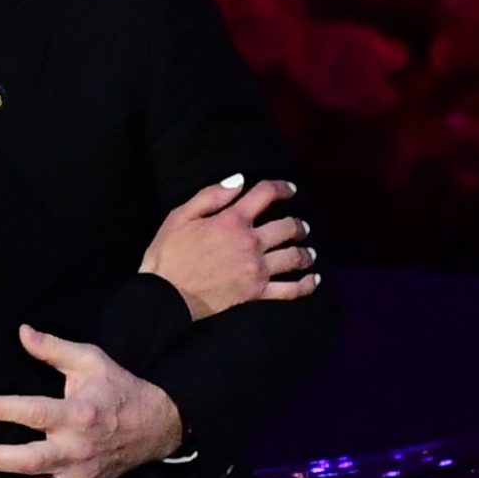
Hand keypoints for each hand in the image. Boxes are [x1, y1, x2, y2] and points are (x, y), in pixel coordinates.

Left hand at [0, 326, 185, 477]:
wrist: (156, 426)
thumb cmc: (118, 390)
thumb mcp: (91, 361)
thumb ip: (53, 349)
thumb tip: (21, 332)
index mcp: (79, 415)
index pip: (36, 415)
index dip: (6, 411)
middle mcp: (78, 450)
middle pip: (32, 461)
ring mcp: (80, 476)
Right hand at [140, 175, 317, 321]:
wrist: (165, 296)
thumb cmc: (167, 255)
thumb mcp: (179, 216)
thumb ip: (211, 195)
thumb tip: (239, 180)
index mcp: (232, 220)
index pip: (266, 194)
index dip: (282, 187)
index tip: (290, 189)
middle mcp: (251, 242)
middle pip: (288, 227)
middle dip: (298, 224)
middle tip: (300, 226)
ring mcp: (257, 269)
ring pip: (294, 256)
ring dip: (305, 251)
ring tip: (308, 250)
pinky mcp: (256, 292)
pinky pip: (290, 290)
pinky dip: (306, 284)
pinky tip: (313, 279)